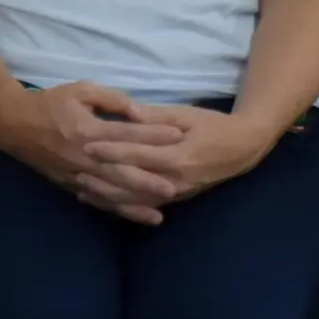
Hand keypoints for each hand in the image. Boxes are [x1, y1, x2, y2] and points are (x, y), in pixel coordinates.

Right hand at [0, 80, 184, 210]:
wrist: (14, 124)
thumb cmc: (51, 103)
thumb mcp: (82, 90)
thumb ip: (112, 99)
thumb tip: (139, 112)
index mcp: (89, 130)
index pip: (128, 134)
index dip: (154, 134)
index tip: (179, 136)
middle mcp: (84, 157)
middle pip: (121, 171)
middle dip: (148, 181)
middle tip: (175, 187)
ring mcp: (77, 174)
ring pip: (110, 193)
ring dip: (133, 205)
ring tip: (159, 216)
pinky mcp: (70, 184)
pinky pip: (96, 201)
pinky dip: (115, 210)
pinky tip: (131, 217)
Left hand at [80, 103, 281, 214]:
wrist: (242, 149)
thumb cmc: (214, 126)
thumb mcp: (186, 115)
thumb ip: (156, 117)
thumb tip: (128, 113)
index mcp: (177, 155)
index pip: (137, 153)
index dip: (111, 149)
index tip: (87, 144)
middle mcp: (175, 179)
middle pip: (131, 182)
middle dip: (102, 177)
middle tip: (75, 169)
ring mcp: (175, 193)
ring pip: (135, 199)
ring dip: (108, 195)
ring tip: (82, 188)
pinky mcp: (176, 199)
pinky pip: (144, 205)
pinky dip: (121, 204)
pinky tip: (103, 200)